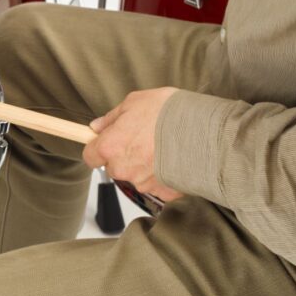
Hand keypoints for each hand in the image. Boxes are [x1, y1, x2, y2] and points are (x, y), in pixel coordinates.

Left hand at [83, 88, 183, 203]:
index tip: (107, 141)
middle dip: (125, 156)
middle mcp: (123, 169)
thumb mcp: (135, 102)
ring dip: (146, 166)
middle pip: (115, 167)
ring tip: (164, 147)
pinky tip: (175, 159)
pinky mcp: (164, 193)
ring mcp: (143, 183)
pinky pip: (159, 185)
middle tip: (144, 139)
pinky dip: (164, 175)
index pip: (90, 157)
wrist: (204, 131)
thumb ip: (112, 118)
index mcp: (111, 146)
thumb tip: (97, 127)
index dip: (97, 148)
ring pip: (137, 176)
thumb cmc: (168, 112)